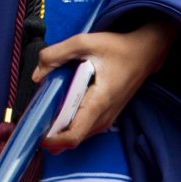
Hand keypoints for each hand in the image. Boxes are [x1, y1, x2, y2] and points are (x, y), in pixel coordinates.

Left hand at [34, 18, 178, 152]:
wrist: (145, 53)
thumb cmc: (117, 48)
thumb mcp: (84, 42)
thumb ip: (56, 55)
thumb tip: (37, 75)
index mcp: (98, 103)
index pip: (73, 136)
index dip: (50, 139)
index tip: (35, 128)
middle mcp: (103, 118)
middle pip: (71, 138)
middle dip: (50, 132)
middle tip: (35, 114)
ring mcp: (106, 120)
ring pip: (77, 134)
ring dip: (58, 127)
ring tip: (46, 107)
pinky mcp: (106, 116)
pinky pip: (83, 127)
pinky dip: (68, 122)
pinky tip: (61, 104)